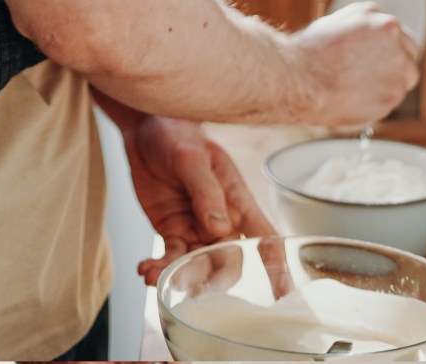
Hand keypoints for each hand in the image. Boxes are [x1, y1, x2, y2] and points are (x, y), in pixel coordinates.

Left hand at [93, 90, 278, 284]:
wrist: (146, 130)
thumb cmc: (179, 136)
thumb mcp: (191, 158)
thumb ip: (206, 191)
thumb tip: (218, 227)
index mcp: (239, 203)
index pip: (266, 239)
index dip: (277, 268)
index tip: (282, 294)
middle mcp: (222, 222)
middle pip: (228, 263)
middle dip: (210, 279)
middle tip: (186, 284)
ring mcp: (196, 230)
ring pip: (194, 265)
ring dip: (175, 276)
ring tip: (151, 275)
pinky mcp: (172, 232)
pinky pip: (169, 257)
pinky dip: (157, 267)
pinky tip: (143, 269)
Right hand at [289, 1, 419, 125]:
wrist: (299, 79)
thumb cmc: (306, 54)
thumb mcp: (332, 25)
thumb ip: (357, 29)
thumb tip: (362, 39)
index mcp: (378, 18)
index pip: (397, 34)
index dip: (385, 48)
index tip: (374, 58)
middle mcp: (394, 38)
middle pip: (409, 54)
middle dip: (394, 64)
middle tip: (370, 76)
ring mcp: (397, 66)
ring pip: (404, 79)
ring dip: (388, 84)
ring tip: (357, 89)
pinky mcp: (393, 94)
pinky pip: (390, 100)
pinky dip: (376, 102)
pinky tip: (353, 99)